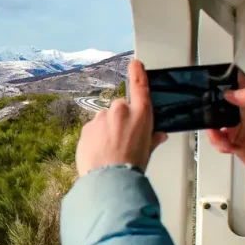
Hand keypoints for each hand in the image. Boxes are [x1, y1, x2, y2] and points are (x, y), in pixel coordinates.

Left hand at [76, 60, 167, 177]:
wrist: (108, 180)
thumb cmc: (131, 166)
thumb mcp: (147, 151)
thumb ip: (152, 138)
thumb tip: (158, 135)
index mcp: (140, 114)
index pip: (139, 86)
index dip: (137, 73)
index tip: (135, 64)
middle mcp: (120, 111)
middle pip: (121, 109)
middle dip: (121, 120)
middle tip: (123, 139)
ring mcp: (101, 118)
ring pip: (105, 119)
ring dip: (107, 129)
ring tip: (110, 149)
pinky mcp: (87, 127)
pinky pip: (93, 129)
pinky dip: (96, 137)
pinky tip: (100, 152)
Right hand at [206, 74, 244, 178]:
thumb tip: (229, 92)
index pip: (237, 82)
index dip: (224, 79)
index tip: (211, 83)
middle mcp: (242, 109)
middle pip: (219, 101)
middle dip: (212, 110)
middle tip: (214, 121)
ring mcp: (235, 124)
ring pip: (214, 120)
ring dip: (216, 132)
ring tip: (226, 141)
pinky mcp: (230, 137)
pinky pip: (216, 136)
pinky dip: (218, 142)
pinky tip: (228, 147)